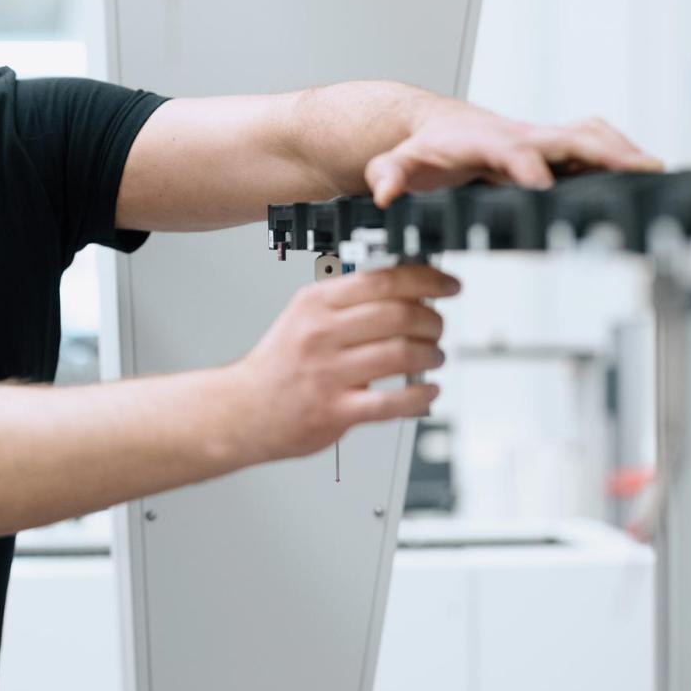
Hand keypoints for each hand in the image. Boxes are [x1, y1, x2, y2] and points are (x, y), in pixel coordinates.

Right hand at [223, 264, 458, 465]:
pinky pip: (392, 402)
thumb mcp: (304, 317)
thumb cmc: (279, 365)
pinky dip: (420, 396)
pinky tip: (427, 392)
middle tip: (438, 327)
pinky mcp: (334, 411)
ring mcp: (327, 373)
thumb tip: (408, 292)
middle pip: (399, 315)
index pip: (383, 280)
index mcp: (316, 303)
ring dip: (431, 355)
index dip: (427, 279)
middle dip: (433, 321)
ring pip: (401, 354)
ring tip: (433, 358)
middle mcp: (320, 334)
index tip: (448, 285)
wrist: (242, 409)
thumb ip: (349, 303)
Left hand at [364, 102, 662, 206]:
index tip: (546, 185)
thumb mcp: (400, 162)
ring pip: (589, 136)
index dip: (530, 168)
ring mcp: (541, 140)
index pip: (514, 152)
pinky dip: (620, 154)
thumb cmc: (424, 148)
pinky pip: (593, 145)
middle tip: (638, 170)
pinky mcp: (553, 149)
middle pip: (569, 138)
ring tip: (657, 172)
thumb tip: (383, 193)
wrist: (434, 127)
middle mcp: (521, 136)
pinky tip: (646, 175)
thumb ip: (389, 176)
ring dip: (623, 151)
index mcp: (486, 141)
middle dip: (604, 152)